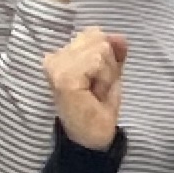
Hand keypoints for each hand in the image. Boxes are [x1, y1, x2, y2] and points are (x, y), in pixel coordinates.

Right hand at [44, 28, 125, 150]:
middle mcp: (53, 57)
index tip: (98, 80)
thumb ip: (113, 52)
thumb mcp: (109, 74)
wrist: (92, 139)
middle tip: (98, 88)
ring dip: (107, 73)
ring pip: (100, 49)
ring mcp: (57, 66)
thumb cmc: (98, 108)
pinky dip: (104, 78)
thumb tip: (120, 37)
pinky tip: (94, 94)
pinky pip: (97, 61)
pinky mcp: (64, 76)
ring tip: (96, 92)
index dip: (106, 54)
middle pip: (97, 37)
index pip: (92, 33)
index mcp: (60, 55)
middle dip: (107, 64)